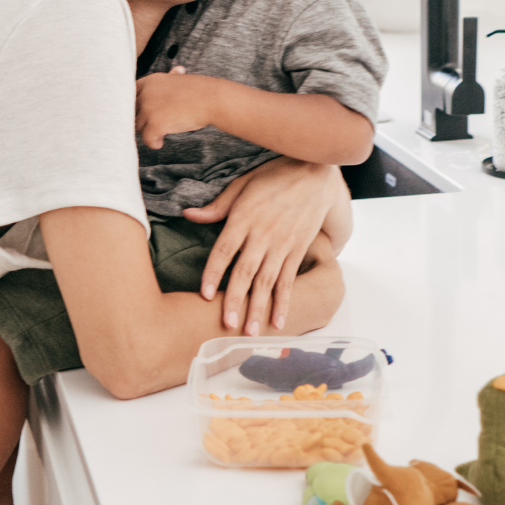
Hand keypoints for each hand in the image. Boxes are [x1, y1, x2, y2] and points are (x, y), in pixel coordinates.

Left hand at [136, 67, 219, 148]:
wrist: (212, 99)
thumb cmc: (201, 91)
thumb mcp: (182, 79)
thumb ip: (172, 78)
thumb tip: (176, 70)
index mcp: (150, 81)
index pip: (129, 96)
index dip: (135, 107)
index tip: (143, 114)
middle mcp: (145, 93)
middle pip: (132, 112)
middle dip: (141, 121)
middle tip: (153, 126)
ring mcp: (149, 108)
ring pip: (138, 127)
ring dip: (148, 132)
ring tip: (160, 134)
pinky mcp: (155, 123)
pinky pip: (146, 139)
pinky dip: (153, 143)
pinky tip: (161, 143)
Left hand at [183, 157, 348, 335]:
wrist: (316, 173)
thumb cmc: (274, 175)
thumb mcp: (242, 184)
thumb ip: (217, 206)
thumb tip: (188, 215)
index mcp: (245, 217)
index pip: (225, 249)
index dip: (214, 272)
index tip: (205, 294)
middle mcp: (263, 233)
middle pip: (246, 271)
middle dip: (236, 300)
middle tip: (227, 326)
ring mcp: (283, 243)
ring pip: (268, 281)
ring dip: (259, 308)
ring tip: (251, 332)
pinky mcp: (298, 249)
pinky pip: (289, 279)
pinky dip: (284, 301)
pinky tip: (279, 321)